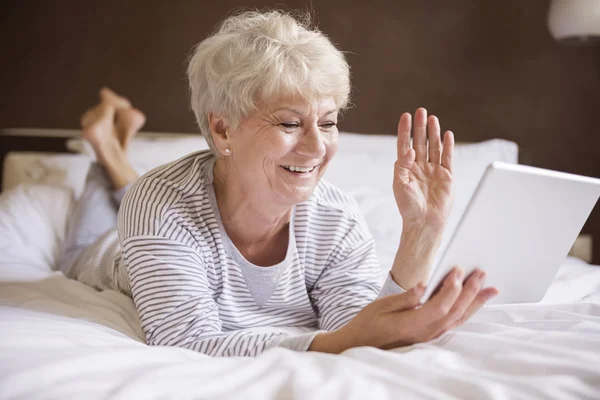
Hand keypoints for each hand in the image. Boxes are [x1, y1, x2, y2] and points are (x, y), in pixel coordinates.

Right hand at [310, 267, 498, 352]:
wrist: (359, 345)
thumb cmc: (368, 324)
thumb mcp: (381, 306)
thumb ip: (405, 298)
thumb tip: (423, 285)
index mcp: (411, 325)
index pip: (440, 306)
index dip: (452, 288)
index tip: (459, 270)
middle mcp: (424, 334)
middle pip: (454, 312)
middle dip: (471, 293)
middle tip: (482, 275)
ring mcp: (428, 337)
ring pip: (457, 320)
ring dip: (474, 304)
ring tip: (489, 290)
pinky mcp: (429, 337)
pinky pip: (452, 324)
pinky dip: (466, 312)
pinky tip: (473, 304)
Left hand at [394, 108, 453, 228]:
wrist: (424, 222)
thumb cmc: (408, 206)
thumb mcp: (399, 184)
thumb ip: (402, 165)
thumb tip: (409, 149)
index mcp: (406, 168)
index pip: (404, 144)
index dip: (405, 131)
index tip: (406, 116)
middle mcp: (420, 167)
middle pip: (420, 142)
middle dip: (420, 127)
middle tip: (421, 111)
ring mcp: (433, 170)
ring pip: (434, 147)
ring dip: (434, 133)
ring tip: (433, 118)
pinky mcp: (446, 176)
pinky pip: (447, 157)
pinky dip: (448, 146)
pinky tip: (447, 134)